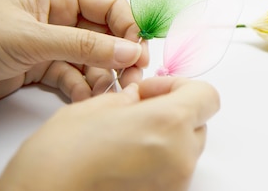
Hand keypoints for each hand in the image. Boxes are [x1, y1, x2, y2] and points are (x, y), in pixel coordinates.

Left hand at [0, 0, 148, 106]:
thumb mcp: (33, 39)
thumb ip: (85, 46)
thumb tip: (132, 52)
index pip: (110, 6)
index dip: (129, 28)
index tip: (140, 54)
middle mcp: (62, 13)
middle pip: (107, 34)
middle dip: (121, 57)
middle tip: (134, 80)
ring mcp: (54, 41)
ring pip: (94, 58)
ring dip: (104, 76)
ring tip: (108, 93)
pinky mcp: (44, 66)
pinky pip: (75, 76)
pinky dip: (81, 88)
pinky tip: (82, 97)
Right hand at [0, 76, 219, 190]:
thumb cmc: (60, 157)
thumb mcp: (95, 108)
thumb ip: (130, 99)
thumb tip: (140, 98)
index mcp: (169, 123)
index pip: (207, 96)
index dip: (181, 87)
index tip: (153, 91)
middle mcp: (180, 156)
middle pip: (198, 124)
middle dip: (173, 112)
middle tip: (139, 111)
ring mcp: (173, 184)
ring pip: (185, 150)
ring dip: (166, 139)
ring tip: (127, 138)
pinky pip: (171, 173)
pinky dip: (157, 163)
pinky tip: (124, 160)